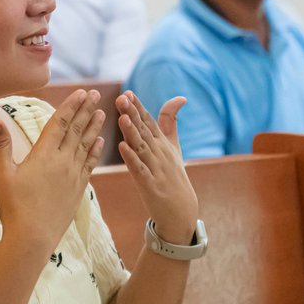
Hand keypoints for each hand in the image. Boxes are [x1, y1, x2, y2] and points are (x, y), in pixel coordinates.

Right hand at [0, 89, 105, 251]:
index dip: (71, 106)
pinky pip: (90, 165)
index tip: (82, 92)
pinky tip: (100, 142)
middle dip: (86, 110)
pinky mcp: (78, 190)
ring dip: (94, 128)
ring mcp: (73, 176)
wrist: (33, 238)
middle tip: (97, 94)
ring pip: (86, 146)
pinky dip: (95, 151)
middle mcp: (62, 162)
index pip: (60, 123)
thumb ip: (0, 145)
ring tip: (102, 113)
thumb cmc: (13, 207)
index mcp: (43, 155)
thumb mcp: (2, 174)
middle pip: (76, 130)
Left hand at [116, 92, 198, 244]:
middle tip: (121, 98)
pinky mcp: (151, 185)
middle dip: (132, 114)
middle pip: (144, 131)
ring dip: (131, 132)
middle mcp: (160, 153)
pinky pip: (139, 169)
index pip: (149, 121)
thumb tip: (180, 97)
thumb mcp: (174, 147)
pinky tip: (122, 147)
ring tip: (122, 118)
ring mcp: (156, 168)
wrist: (182, 210)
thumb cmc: (174, 176)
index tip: (127, 93)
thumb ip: (170, 123)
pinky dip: (131, 158)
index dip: (138, 107)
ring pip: (141, 147)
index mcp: (162, 144)